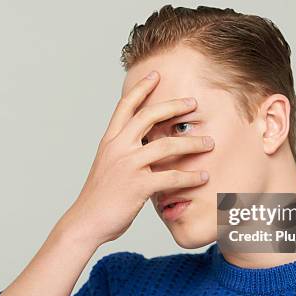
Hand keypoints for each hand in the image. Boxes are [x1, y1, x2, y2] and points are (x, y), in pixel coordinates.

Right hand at [61, 71, 213, 246]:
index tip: (155, 74)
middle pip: (149, 116)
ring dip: (192, 143)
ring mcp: (128, 165)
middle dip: (174, 106)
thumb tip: (144, 144)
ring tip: (209, 143)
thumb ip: (123, 151)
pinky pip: (171, 177)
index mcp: (110, 141)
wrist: (86, 221)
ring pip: (166, 145)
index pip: (126, 106)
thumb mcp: (107, 165)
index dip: (141, 88)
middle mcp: (118, 147)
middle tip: (193, 102)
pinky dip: (190, 177)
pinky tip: (203, 177)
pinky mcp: (138, 185)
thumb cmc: (99, 196)